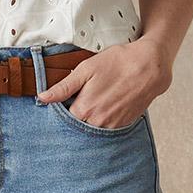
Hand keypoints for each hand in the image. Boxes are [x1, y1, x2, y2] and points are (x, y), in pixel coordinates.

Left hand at [35, 40, 171, 128]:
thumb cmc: (118, 63)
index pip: (62, 120)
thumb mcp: (85, 69)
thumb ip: (63, 87)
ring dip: (89, 120)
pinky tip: (107, 106)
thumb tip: (42, 98)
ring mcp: (112, 126)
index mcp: (84, 109)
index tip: (62, 104)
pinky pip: (107, 129)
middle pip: (77, 127)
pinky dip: (103, 121)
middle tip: (80, 101)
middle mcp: (97, 122)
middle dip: (74, 118)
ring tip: (96, 102)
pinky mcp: (124, 125)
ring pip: (92, 130)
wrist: (150, 66)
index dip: (60, 112)